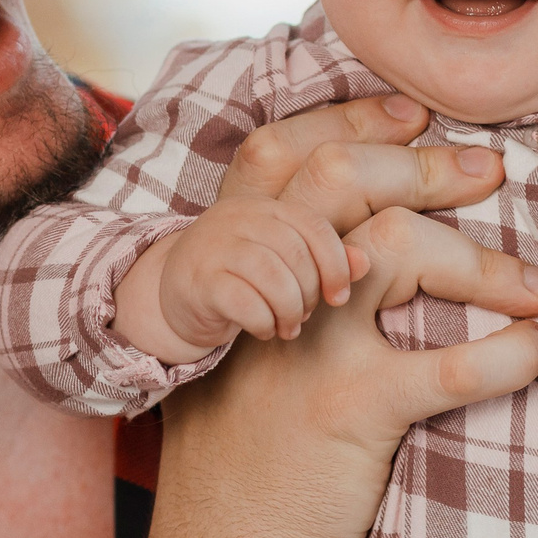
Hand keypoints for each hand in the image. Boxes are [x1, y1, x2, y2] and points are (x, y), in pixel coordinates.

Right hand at [114, 194, 365, 361]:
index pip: (314, 226)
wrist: (171, 295)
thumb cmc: (240, 279)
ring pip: (273, 277)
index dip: (336, 264)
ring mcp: (213, 246)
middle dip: (310, 294)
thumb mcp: (283, 264)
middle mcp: (237, 218)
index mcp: (264, 207)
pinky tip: (262, 330)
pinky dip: (263, 323)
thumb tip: (366, 263)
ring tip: (287, 327)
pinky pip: (245, 303)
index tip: (339, 298)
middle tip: (303, 316)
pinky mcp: (197, 281)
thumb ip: (323, 260)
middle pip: (296, 254)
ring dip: (289, 312)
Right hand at [134, 96, 537, 537]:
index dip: (349, 121)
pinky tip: (532, 360)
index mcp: (231, 275)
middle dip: (424, 166)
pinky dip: (504, 356)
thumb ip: (281, 301)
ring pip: (397, 250)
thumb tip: (363, 249)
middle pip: (340, 181)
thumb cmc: (240, 466)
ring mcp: (302, 349)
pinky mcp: (347, 412)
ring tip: (537, 291)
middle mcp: (262, 294)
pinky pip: (446, 365)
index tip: (416, 115)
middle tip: (492, 173)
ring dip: (482, 263)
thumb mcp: (239, 365)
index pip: (277, 158)